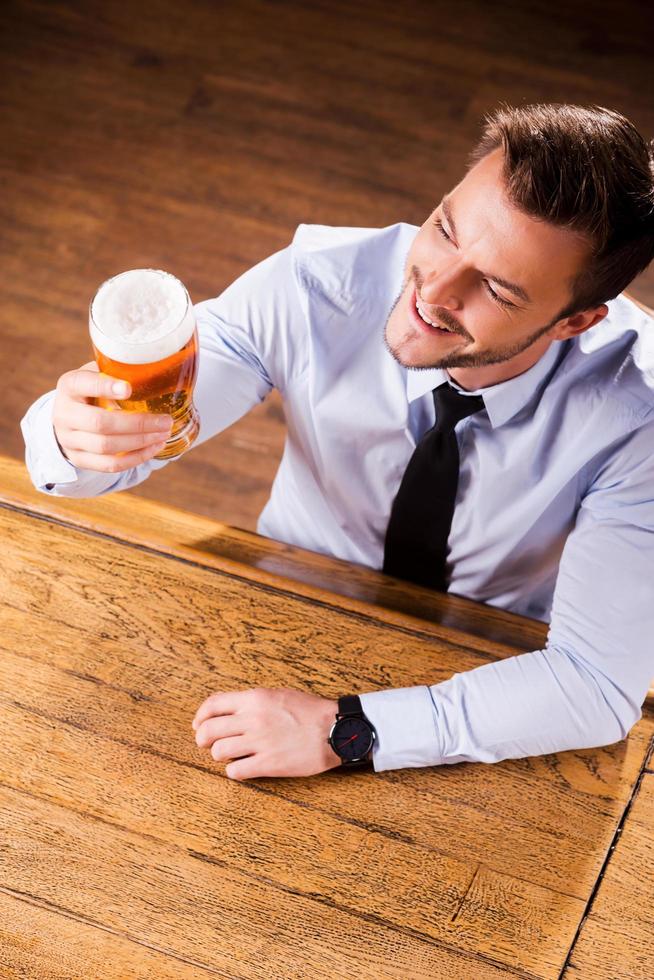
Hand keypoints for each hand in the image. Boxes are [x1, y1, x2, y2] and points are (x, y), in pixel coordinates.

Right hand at [52, 361, 172, 471]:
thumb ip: (117, 371)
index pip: (82, 384)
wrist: (68, 417)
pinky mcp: (79, 459)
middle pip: (100, 423)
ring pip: (106, 447)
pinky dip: (136, 458)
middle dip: (137, 424)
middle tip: (165, 421)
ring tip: (164, 434)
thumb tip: (156, 367)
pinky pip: (109, 465)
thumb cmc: (93, 391)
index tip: (129, 389)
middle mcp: (64, 414)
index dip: (104, 387)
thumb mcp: (98, 374)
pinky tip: (154, 447)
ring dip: (140, 442)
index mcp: (69, 386)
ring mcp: (69, 440)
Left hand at [192, 687, 341, 779]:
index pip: (213, 705)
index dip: (200, 716)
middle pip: (208, 730)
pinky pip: (235, 771)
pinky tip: (243, 768)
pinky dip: (234, 771)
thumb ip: (253, 700)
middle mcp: (252, 719)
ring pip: (218, 751)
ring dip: (220, 755)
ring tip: (231, 755)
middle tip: (207, 744)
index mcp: (255, 698)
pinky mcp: (268, 764)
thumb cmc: (310, 711)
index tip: (199, 725)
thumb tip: (230, 708)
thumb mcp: (278, 694)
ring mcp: (259, 742)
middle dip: (203, 739)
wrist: (335, 730)